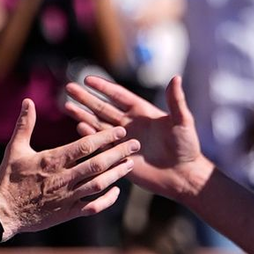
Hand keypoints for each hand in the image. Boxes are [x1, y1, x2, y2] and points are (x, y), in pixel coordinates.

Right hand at [0, 99, 137, 235]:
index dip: (105, 138)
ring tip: (130, 164)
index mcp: (52, 161)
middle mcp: (63, 179)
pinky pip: (92, 207)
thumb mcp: (14, 149)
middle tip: (136, 144)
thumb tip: (28, 101)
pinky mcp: (67, 212)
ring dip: (117, 174)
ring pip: (99, 185)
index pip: (85, 146)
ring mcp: (67, 197)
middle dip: (119, 153)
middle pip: (98, 164)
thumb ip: (24, 125)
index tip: (120, 130)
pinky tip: (116, 191)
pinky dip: (106, 200)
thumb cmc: (8, 179)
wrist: (2, 213)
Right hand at [65, 73, 209, 200]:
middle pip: (102, 108)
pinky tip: (78, 129)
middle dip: (85, 98)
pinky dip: (90, 137)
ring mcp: (122, 141)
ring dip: (82, 116)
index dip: (103, 87)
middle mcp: (129, 124)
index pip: (118, 96)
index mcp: (142, 112)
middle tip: (68, 88)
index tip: (87, 79)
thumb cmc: (186, 147)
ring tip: (66, 106)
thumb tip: (176, 78)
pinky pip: (102, 146)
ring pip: (98, 125)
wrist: (182, 175)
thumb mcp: (183, 122)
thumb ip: (176, 101)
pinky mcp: (119, 157)